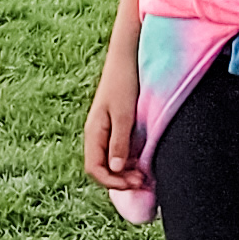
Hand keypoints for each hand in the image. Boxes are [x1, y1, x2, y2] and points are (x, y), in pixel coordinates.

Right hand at [83, 50, 148, 193]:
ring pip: (111, 162)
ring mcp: (106, 131)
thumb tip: (114, 169)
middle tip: (143, 181)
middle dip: (120, 180)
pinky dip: (129, 160)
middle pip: (102, 169)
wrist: (127, 56)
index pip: (94, 169)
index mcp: (93, 132)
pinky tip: (143, 161)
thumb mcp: (123, 114)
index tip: (134, 183)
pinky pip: (119, 151)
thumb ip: (119, 142)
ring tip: (145, 175)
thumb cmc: (124, 82)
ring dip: (125, 172)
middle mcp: (96, 135)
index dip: (112, 182)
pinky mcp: (116, 126)